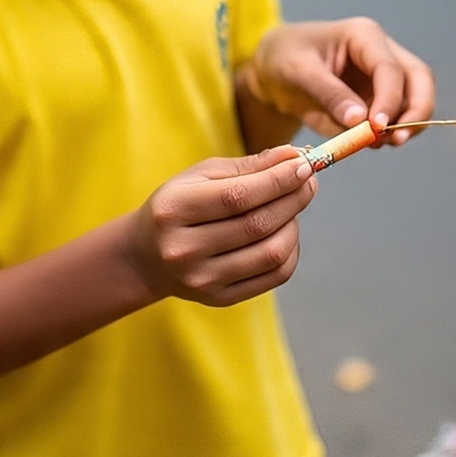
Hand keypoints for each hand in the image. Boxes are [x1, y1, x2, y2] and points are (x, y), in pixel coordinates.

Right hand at [127, 145, 316, 306]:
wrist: (147, 257)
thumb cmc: (179, 207)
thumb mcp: (201, 177)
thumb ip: (248, 167)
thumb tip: (293, 157)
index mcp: (174, 210)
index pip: (237, 196)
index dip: (277, 181)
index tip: (304, 166)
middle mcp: (184, 249)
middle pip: (257, 225)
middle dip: (293, 199)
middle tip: (309, 181)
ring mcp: (202, 279)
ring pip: (272, 253)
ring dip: (294, 225)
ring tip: (292, 208)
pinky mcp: (219, 299)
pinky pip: (274, 276)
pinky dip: (291, 251)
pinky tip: (285, 234)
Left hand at [247, 17, 434, 145]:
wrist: (273, 67)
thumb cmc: (284, 58)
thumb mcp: (299, 73)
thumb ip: (330, 95)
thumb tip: (360, 121)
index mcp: (364, 36)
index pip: (389, 69)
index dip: (388, 100)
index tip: (376, 128)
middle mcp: (382, 52)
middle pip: (419, 79)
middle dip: (415, 111)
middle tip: (397, 140)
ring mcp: (383, 76)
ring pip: (413, 100)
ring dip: (403, 125)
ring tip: (374, 144)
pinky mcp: (378, 98)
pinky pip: (391, 118)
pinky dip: (384, 133)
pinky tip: (364, 142)